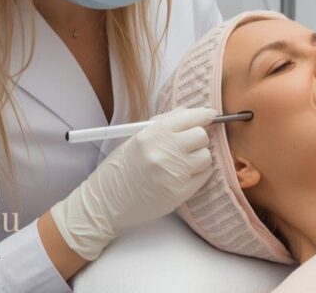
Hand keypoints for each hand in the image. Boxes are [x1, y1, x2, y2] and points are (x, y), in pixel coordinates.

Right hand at [50, 107, 216, 259]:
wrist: (105, 202)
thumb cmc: (120, 168)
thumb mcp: (136, 137)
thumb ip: (164, 123)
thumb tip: (191, 113)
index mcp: (152, 133)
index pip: (190, 117)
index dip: (204, 115)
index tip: (210, 115)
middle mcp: (164, 151)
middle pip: (201, 136)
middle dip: (198, 139)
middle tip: (188, 145)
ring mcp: (173, 173)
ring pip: (206, 156)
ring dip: (199, 158)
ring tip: (183, 163)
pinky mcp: (180, 193)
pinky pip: (204, 176)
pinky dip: (198, 174)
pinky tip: (183, 175)